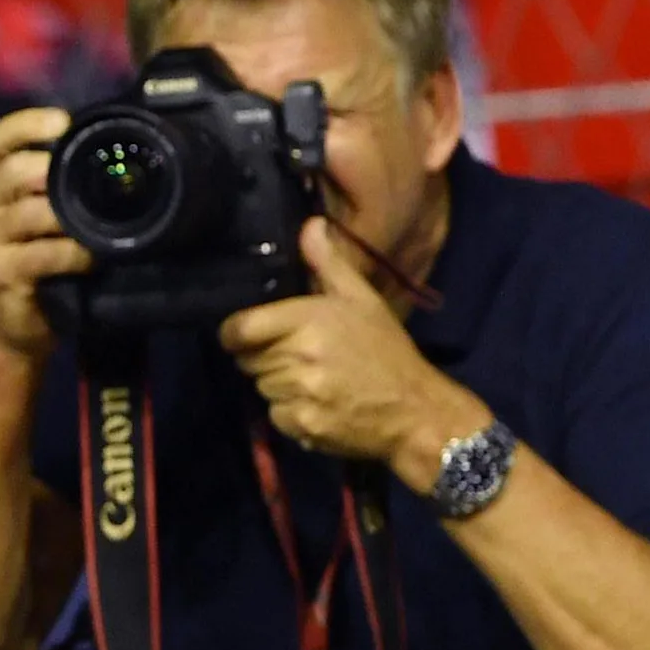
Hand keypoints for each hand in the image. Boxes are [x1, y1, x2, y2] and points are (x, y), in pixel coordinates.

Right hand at [0, 107, 90, 360]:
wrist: (20, 328)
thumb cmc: (43, 266)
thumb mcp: (47, 220)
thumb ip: (62, 188)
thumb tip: (111, 152)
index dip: (27, 124)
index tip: (63, 122)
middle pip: (12, 171)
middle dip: (52, 170)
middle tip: (87, 182)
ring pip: (30, 213)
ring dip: (71, 218)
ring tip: (99, 227)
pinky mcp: (1, 274)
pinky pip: (43, 254)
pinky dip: (74, 254)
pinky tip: (92, 259)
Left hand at [217, 217, 488, 483]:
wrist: (415, 410)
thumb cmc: (387, 351)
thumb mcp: (363, 300)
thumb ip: (329, 264)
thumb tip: (310, 225)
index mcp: (310, 319)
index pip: (240, 328)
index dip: (234, 333)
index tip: (243, 336)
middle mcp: (300, 355)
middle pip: (248, 360)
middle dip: (265, 358)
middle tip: (299, 358)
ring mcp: (301, 392)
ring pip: (261, 387)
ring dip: (278, 386)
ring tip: (314, 381)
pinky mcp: (303, 424)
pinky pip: (275, 416)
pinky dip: (290, 414)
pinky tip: (319, 405)